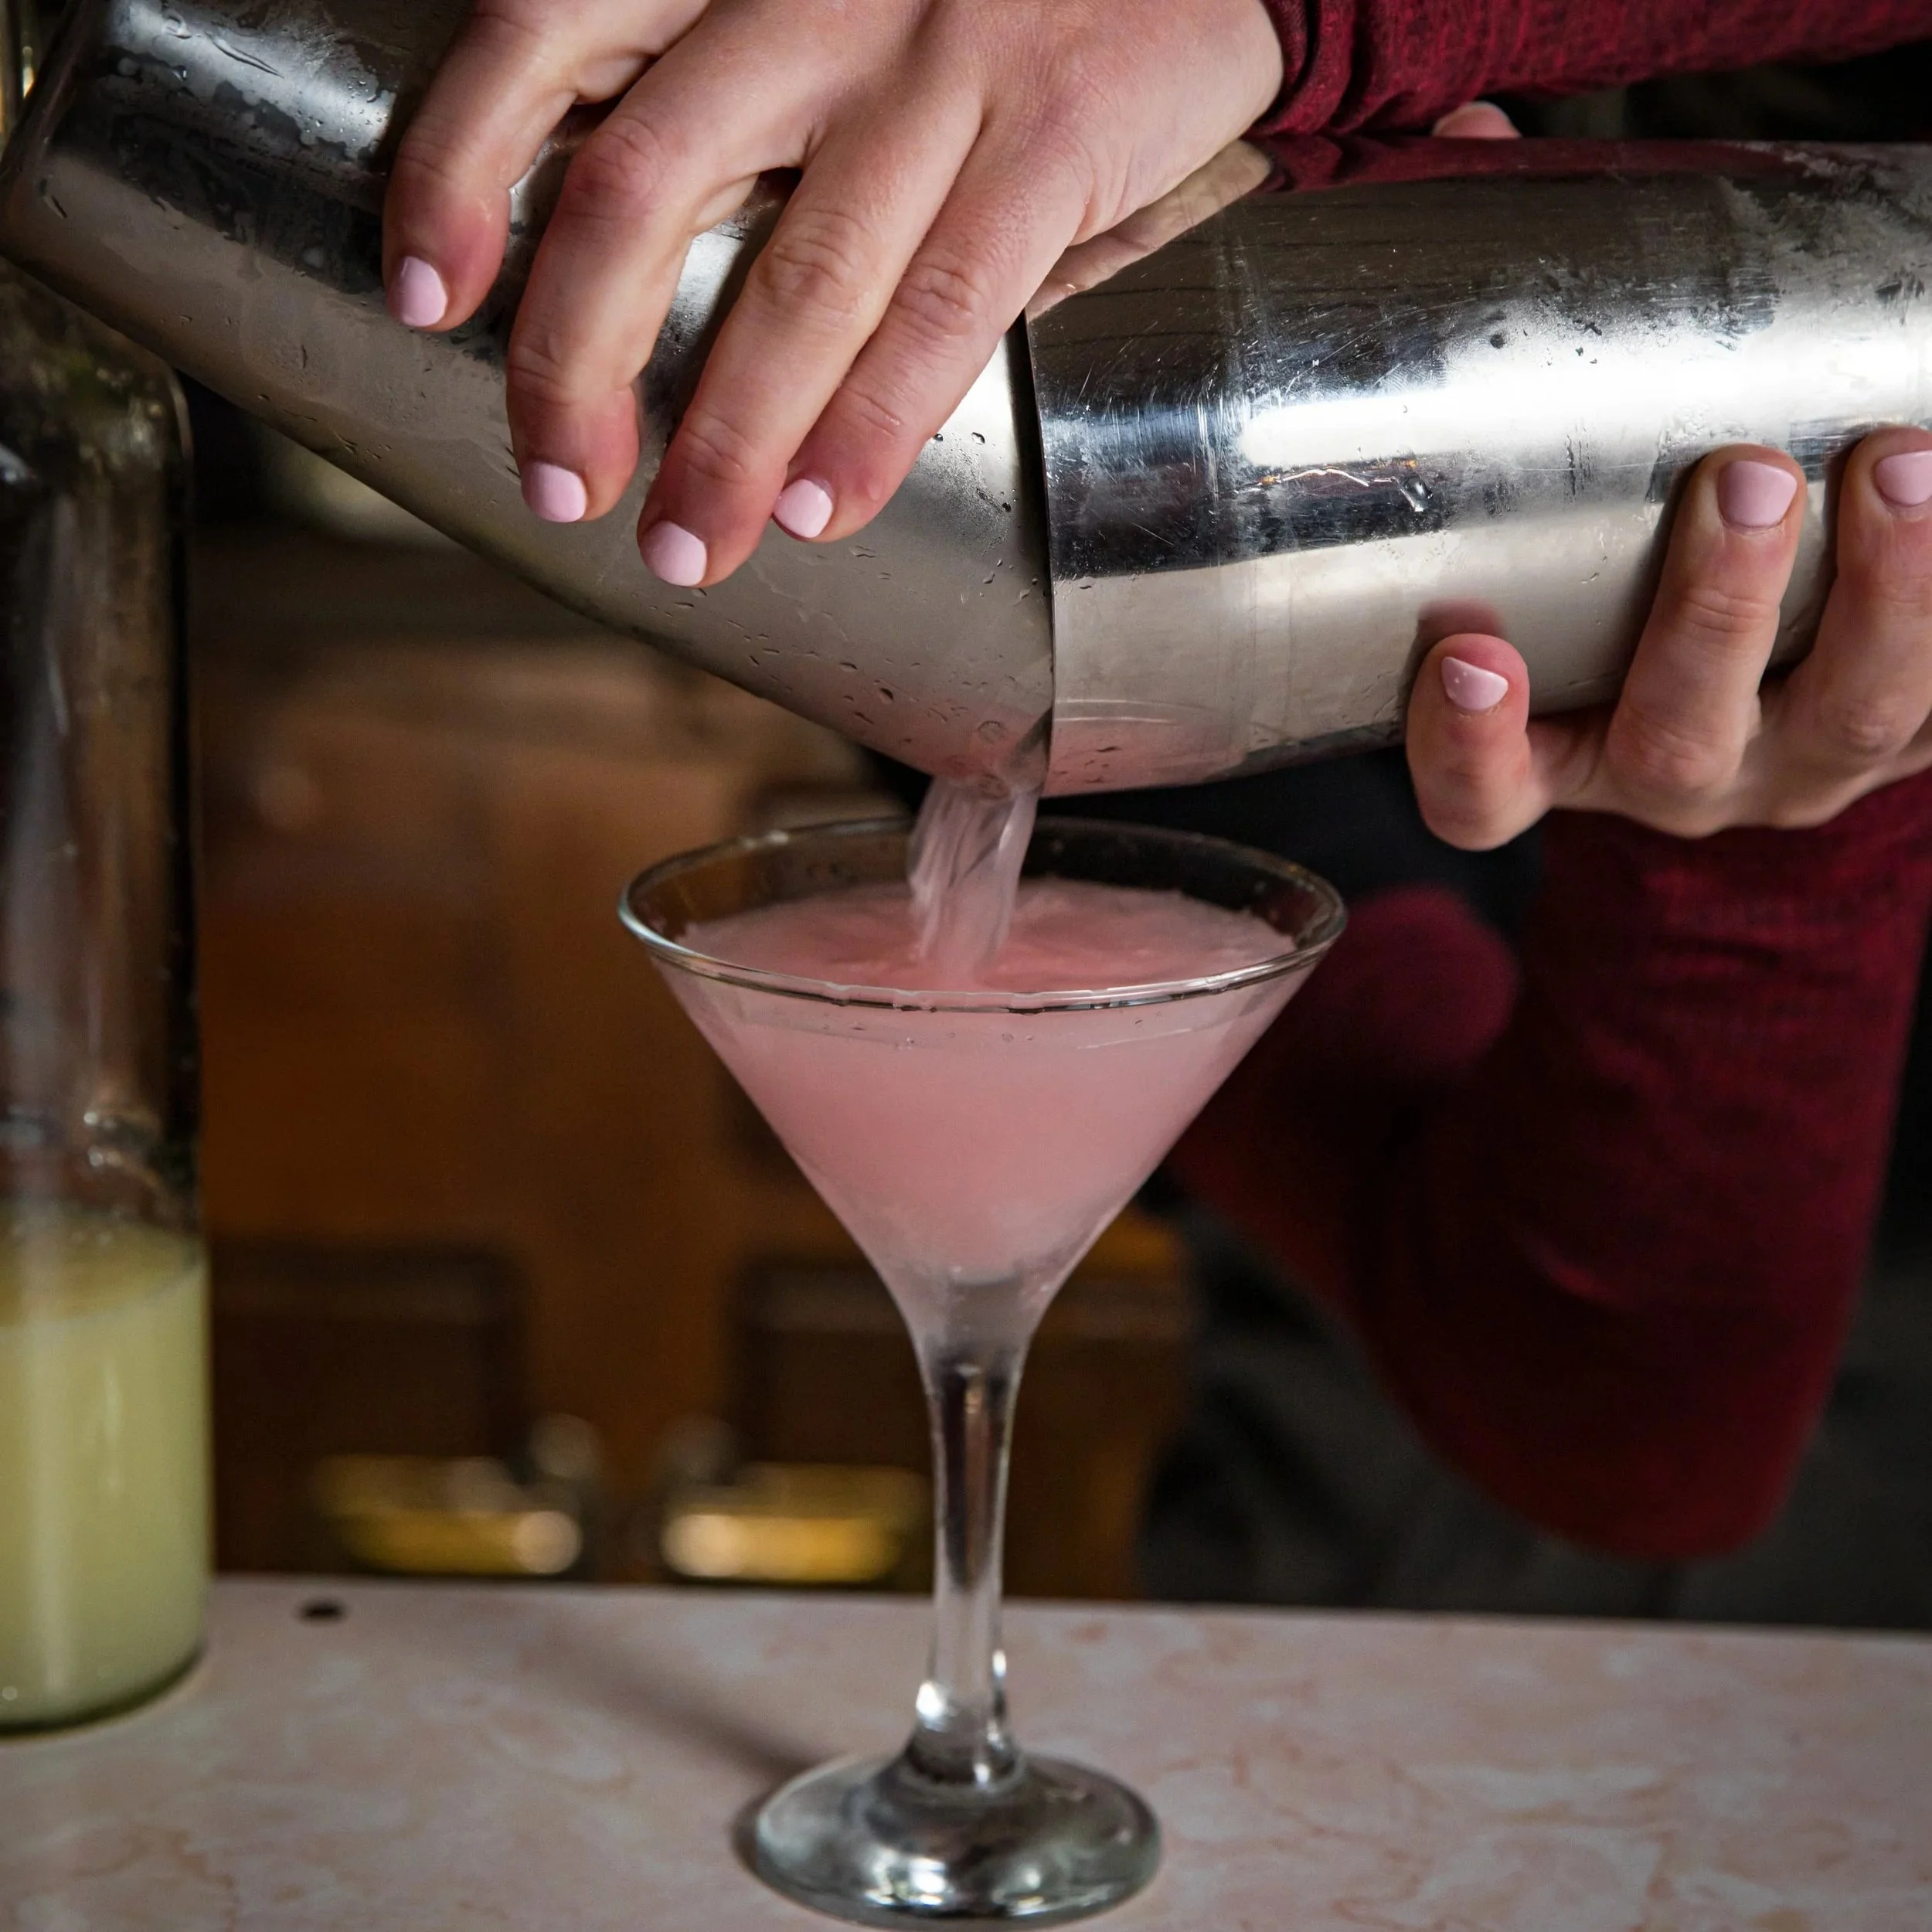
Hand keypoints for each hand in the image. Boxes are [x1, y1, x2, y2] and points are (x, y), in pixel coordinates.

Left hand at [384, 0, 1283, 585]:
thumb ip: (723, 83)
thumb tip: (621, 263)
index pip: (541, 31)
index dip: (462, 170)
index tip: (422, 296)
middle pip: (642, 184)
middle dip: (579, 360)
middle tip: (557, 485)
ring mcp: (933, 58)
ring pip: (796, 275)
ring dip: (729, 438)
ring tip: (689, 543)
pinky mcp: (1051, 129)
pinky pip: (946, 303)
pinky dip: (876, 421)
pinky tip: (825, 505)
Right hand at [1405, 431, 1931, 843]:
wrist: (1788, 668)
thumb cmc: (1631, 589)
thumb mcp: (1562, 584)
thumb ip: (1537, 513)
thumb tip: (1516, 340)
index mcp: (1564, 759)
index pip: (1484, 795)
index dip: (1466, 746)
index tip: (1472, 651)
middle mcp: (1678, 775)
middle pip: (1677, 744)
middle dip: (1716, 612)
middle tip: (1747, 478)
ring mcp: (1804, 764)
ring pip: (1854, 718)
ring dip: (1885, 590)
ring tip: (1898, 463)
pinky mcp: (1916, 735)